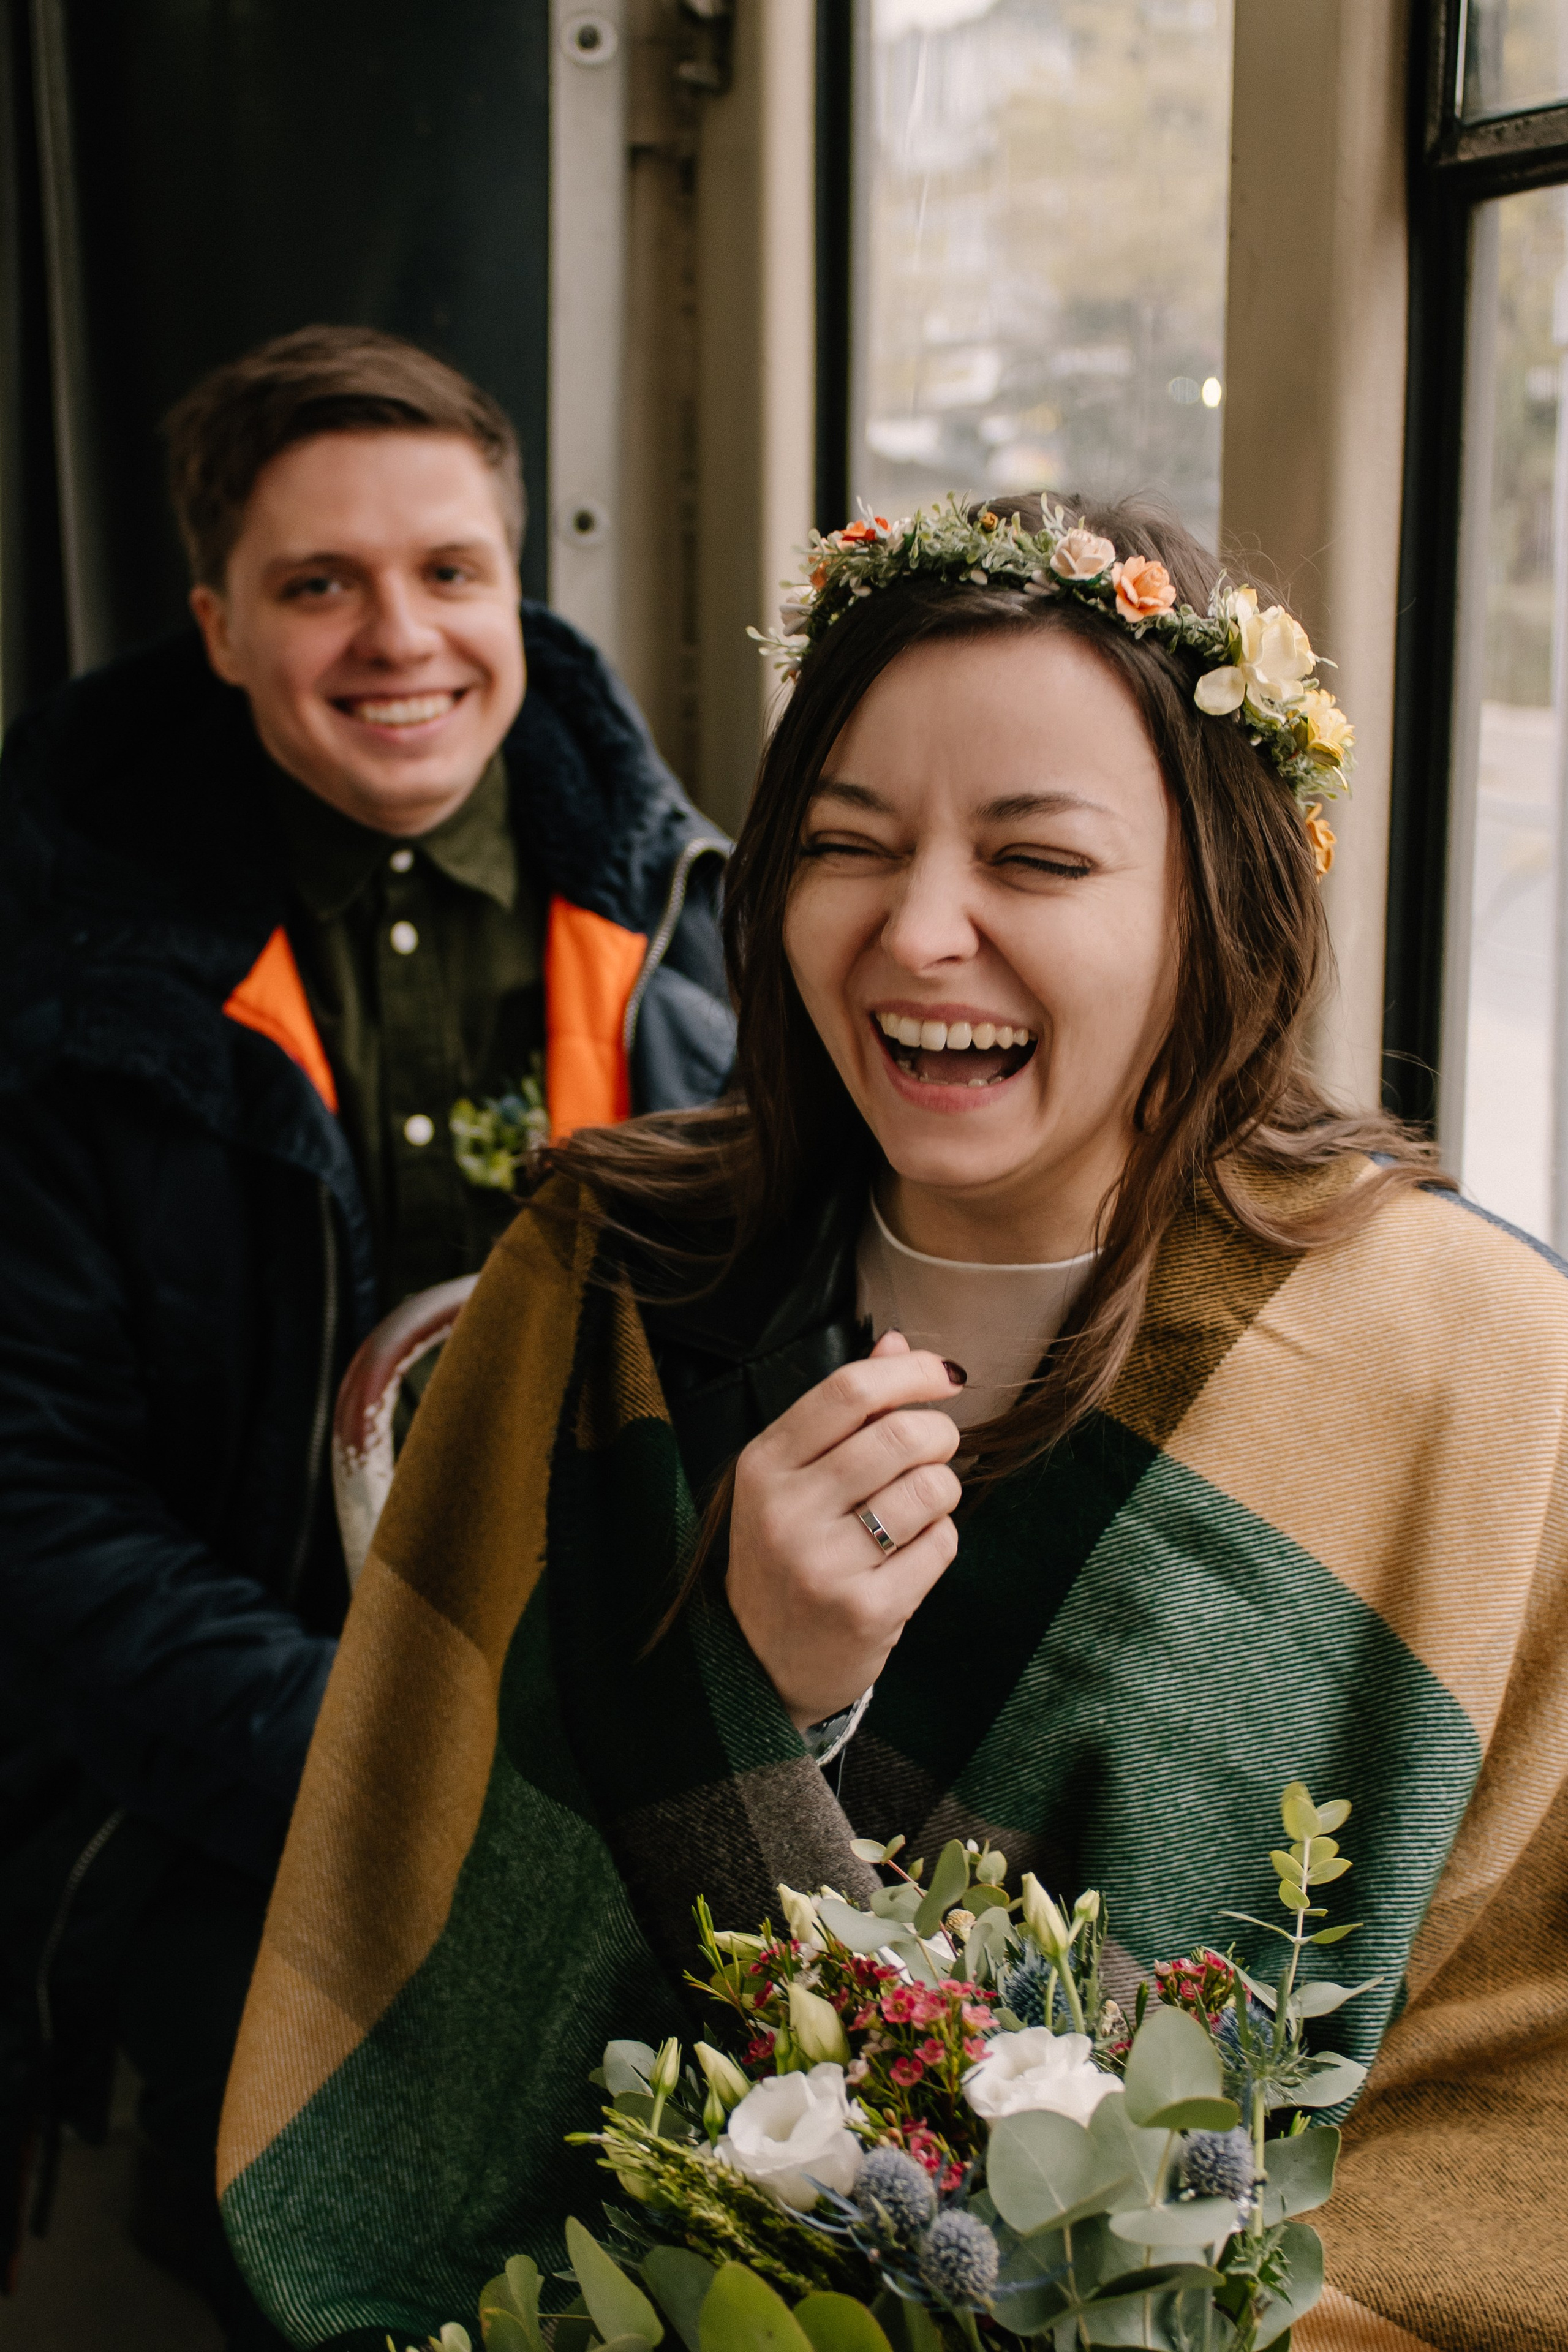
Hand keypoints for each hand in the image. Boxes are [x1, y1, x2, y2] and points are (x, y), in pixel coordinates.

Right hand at [726, 1330, 963, 1728]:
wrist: (762, 1664)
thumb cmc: (788, 1554)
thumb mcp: (794, 1478)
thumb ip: (843, 1410)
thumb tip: (897, 1341)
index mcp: (764, 1465)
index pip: (848, 1391)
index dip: (911, 1373)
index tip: (945, 1375)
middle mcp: (786, 1511)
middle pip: (900, 1434)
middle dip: (940, 1434)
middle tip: (936, 1450)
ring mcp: (822, 1564)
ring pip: (931, 1488)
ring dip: (942, 1491)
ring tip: (916, 1510)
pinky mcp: (865, 1610)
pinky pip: (941, 1545)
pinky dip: (939, 1541)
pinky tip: (909, 1556)